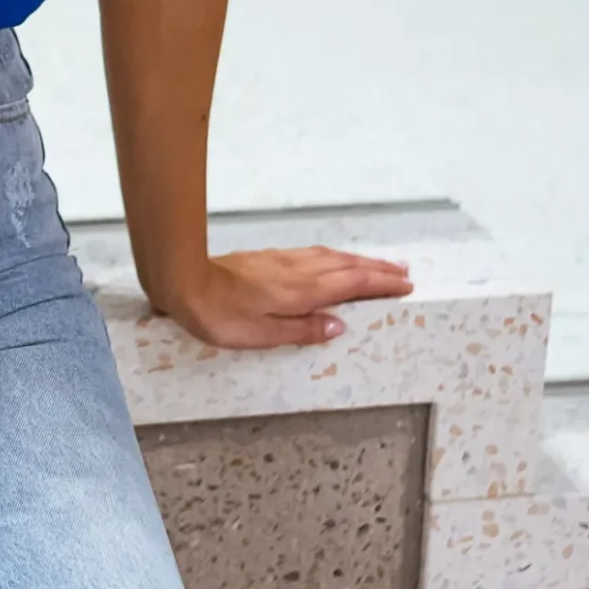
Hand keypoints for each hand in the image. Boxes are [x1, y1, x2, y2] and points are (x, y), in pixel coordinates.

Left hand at [153, 245, 414, 349]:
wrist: (183, 280)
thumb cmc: (218, 313)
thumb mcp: (262, 334)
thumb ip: (303, 329)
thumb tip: (338, 325)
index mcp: (302, 290)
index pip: (352, 284)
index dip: (381, 284)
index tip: (405, 285)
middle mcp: (297, 270)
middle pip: (347, 266)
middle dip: (378, 269)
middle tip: (403, 273)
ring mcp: (283, 261)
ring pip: (332, 257)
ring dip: (359, 261)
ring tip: (378, 266)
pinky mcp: (268, 258)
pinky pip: (315, 254)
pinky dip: (335, 257)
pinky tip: (333, 261)